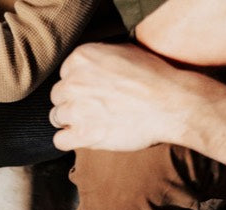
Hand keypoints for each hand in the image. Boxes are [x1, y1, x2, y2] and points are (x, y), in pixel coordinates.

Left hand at [50, 43, 195, 151]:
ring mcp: (76, 109)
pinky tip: (82, 138)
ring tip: (91, 123)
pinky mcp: (82, 134)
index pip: (65, 74)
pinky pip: (59, 141)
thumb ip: (99, 59)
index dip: (77, 85)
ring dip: (70, 122)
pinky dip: (68, 140)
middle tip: (92, 109)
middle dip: (72, 103)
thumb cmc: (153, 77)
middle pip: (58, 96)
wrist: (168, 104)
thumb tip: (89, 69)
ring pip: (57, 118)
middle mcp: (73, 81)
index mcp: (81, 57)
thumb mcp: (124, 52)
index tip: (92, 92)